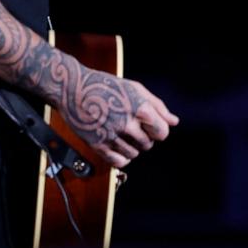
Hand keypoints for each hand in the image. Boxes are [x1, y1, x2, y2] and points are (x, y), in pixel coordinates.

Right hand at [55, 68, 178, 167]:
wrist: (73, 89)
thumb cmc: (107, 86)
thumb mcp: (136, 89)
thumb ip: (158, 106)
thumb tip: (174, 122)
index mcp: (140, 108)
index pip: (162, 132)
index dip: (158, 130)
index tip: (150, 125)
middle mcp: (127, 124)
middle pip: (148, 144)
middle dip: (145, 137)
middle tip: (132, 126)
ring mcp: (112, 136)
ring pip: (134, 154)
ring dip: (132, 147)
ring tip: (122, 133)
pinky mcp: (97, 145)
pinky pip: (119, 162)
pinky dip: (121, 157)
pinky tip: (116, 144)